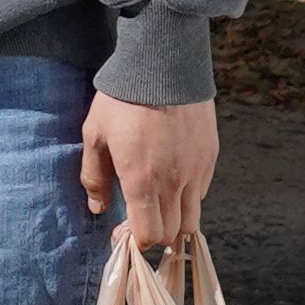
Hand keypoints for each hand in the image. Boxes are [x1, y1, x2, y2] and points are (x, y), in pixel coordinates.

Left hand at [80, 92, 220, 252]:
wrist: (163, 64)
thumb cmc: (122, 99)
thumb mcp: (94, 134)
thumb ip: (94, 176)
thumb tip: (98, 207)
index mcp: (141, 181)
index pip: (148, 236)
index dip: (135, 241)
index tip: (123, 230)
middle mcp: (174, 182)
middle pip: (172, 233)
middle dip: (154, 233)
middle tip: (139, 218)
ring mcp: (196, 170)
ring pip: (193, 218)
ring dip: (175, 219)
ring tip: (158, 203)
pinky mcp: (210, 157)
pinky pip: (202, 192)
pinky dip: (188, 196)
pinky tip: (172, 178)